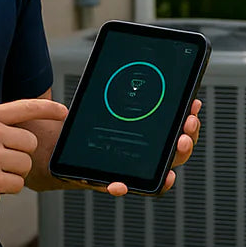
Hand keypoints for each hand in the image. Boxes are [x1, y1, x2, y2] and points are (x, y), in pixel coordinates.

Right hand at [0, 98, 67, 205]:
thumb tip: (29, 126)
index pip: (24, 107)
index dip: (48, 108)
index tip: (63, 112)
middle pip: (30, 143)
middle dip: (20, 154)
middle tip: (0, 159)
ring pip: (25, 165)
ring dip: (14, 172)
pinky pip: (17, 184)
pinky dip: (7, 187)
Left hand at [25, 99, 202, 196]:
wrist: (51, 146)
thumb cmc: (82, 126)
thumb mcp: (103, 104)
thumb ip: (118, 91)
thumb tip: (132, 59)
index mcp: (148, 139)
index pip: (177, 132)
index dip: (189, 121)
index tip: (194, 105)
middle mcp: (142, 158)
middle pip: (176, 154)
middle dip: (188, 139)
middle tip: (188, 125)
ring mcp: (125, 171)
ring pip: (155, 176)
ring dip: (169, 165)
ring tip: (175, 147)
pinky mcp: (99, 180)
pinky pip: (113, 187)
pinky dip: (119, 187)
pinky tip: (121, 184)